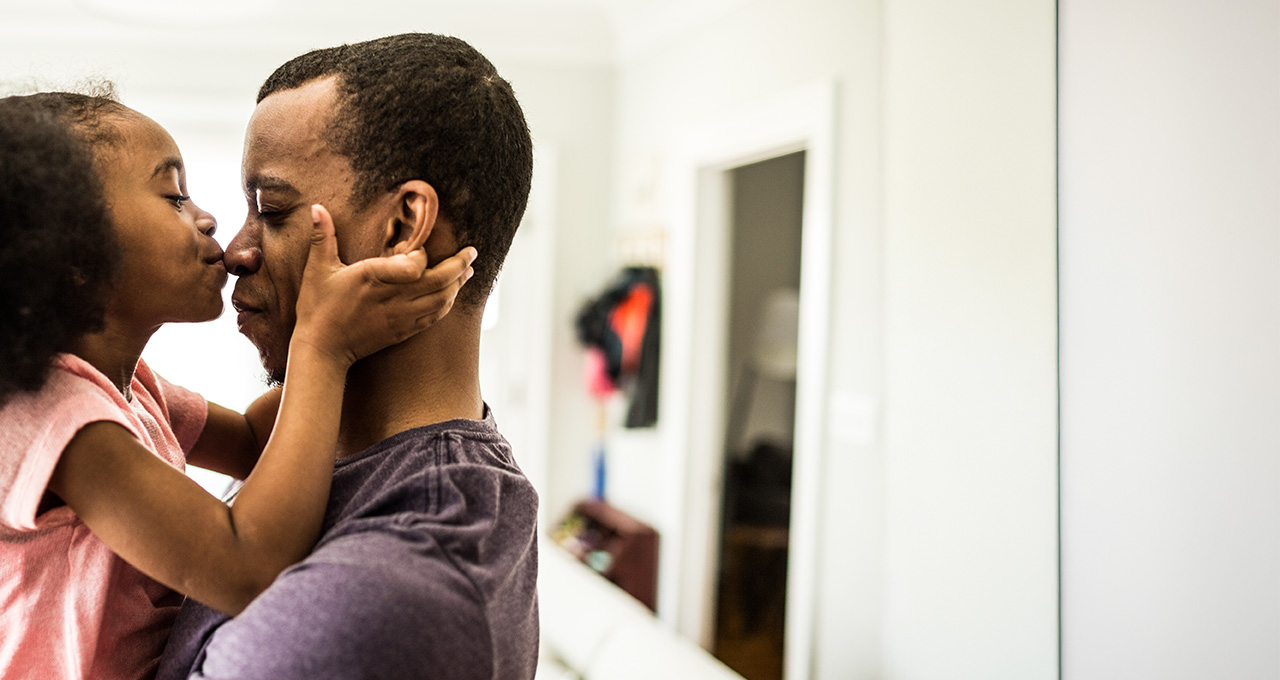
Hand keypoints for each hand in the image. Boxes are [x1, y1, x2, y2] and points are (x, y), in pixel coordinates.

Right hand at [293, 204, 475, 366]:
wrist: (322, 349)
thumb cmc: (318, 307)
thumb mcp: (317, 269)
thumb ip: (323, 237)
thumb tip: (316, 207)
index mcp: (372, 278)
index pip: (413, 266)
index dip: (423, 256)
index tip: (423, 249)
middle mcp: (391, 298)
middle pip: (437, 282)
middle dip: (459, 265)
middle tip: (472, 252)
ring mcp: (400, 317)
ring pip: (441, 300)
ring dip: (458, 285)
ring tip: (469, 271)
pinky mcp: (403, 331)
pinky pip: (434, 317)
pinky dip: (447, 304)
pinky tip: (452, 295)